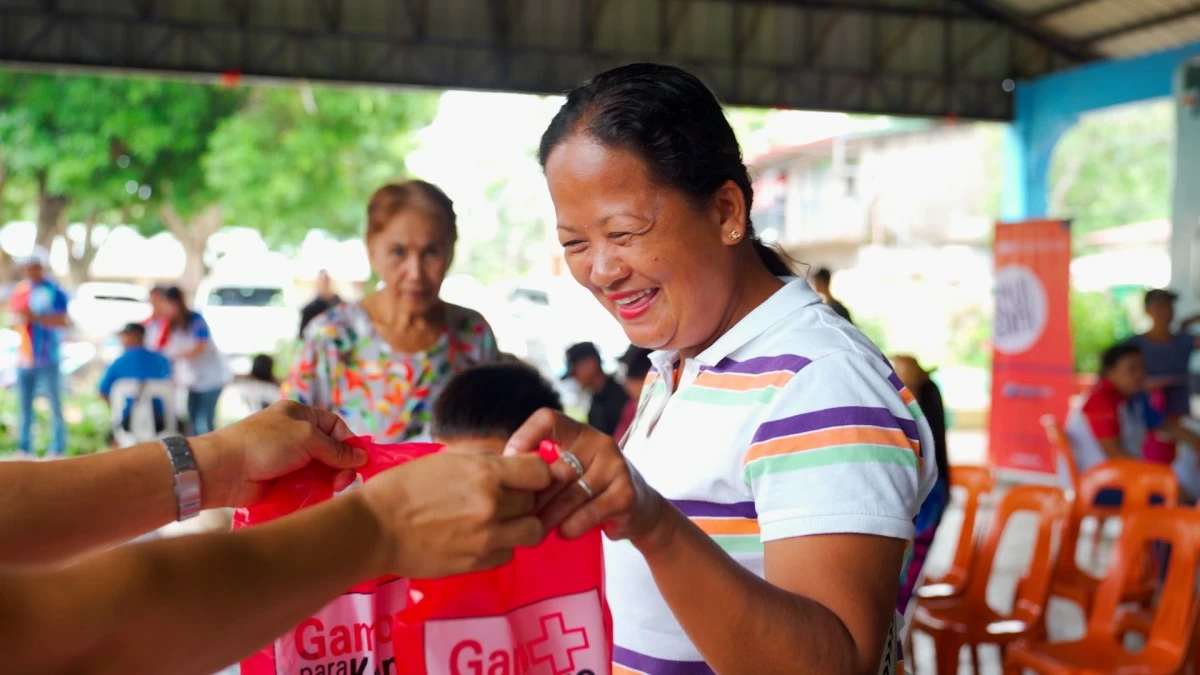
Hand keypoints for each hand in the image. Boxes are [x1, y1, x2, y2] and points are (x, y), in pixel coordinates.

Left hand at [192, 401, 366, 508]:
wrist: (224, 470)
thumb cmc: (265, 444)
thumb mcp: (306, 438)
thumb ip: (335, 449)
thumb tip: (361, 457)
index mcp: (299, 415)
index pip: (334, 426)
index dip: (348, 442)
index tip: (359, 460)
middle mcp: (295, 435)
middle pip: (330, 450)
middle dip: (341, 464)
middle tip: (345, 480)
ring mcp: (289, 459)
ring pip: (321, 470)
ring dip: (330, 479)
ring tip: (333, 488)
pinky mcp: (283, 481)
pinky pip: (308, 485)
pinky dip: (316, 490)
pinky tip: (321, 496)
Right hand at [356, 451, 551, 577]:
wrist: (373, 528)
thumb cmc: (402, 488)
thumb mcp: (446, 461)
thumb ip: (483, 464)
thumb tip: (510, 465)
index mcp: (485, 473)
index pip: (540, 472)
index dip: (536, 473)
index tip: (526, 476)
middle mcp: (493, 504)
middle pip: (535, 502)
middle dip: (523, 499)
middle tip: (505, 499)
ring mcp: (487, 537)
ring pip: (532, 532)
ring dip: (521, 526)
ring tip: (501, 522)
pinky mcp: (477, 563)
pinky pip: (508, 555)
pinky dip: (501, 548)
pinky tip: (481, 540)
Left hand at [503, 408, 669, 549]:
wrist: (640, 509)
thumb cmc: (590, 489)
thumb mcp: (569, 470)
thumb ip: (541, 467)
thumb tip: (495, 475)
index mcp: (578, 431)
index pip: (547, 419)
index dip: (524, 437)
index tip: (508, 464)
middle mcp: (599, 442)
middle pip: (553, 468)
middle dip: (532, 497)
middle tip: (516, 516)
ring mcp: (615, 466)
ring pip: (570, 494)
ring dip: (548, 517)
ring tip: (535, 531)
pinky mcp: (625, 493)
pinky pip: (588, 512)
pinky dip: (571, 526)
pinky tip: (564, 533)